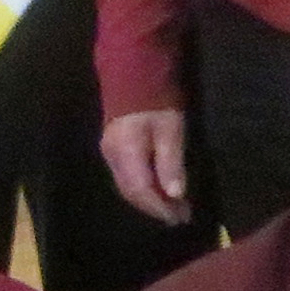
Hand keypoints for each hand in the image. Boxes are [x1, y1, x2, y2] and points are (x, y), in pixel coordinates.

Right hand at [100, 107, 191, 225]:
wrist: (132, 72)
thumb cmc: (156, 99)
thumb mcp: (171, 129)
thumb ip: (171, 162)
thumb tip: (175, 194)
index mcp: (126, 153)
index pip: (142, 191)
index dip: (160, 207)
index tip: (180, 218)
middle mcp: (112, 157)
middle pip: (132, 192)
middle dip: (155, 207)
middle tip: (180, 216)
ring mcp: (109, 153)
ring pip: (127, 187)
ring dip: (149, 200)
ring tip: (172, 206)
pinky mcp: (112, 148)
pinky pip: (126, 177)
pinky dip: (143, 188)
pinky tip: (158, 188)